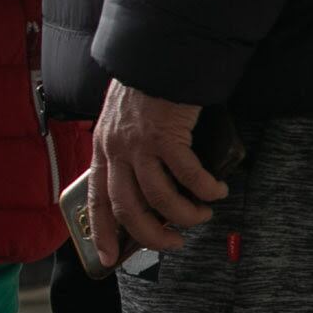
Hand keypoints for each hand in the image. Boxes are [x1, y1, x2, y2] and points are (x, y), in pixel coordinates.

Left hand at [87, 82, 229, 262]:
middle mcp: (116, 150)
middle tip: (174, 244)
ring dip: (186, 215)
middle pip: (129, 209)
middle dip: (153, 236)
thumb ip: (127, 151)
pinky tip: (217, 190)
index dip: (101, 233)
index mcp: (102, 150)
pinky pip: (189, 176)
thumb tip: (147, 186)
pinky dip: (206, 189)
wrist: (156, 54)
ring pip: (161, 199)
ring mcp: (139, 144)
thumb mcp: (122, 122)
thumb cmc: (145, 88)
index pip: (96, 201)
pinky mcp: (166, 136)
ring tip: (203, 214)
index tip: (108, 259)